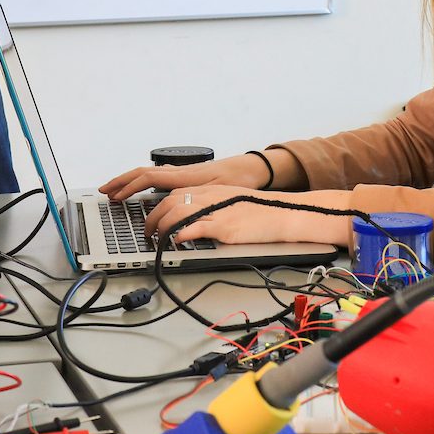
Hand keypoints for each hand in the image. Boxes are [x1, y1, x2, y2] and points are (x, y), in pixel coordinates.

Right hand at [98, 154, 268, 202]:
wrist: (251, 169)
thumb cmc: (237, 180)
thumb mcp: (218, 196)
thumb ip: (198, 206)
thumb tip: (179, 220)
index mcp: (183, 177)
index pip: (147, 178)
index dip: (127, 187)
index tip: (113, 195)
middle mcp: (179, 172)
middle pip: (142, 173)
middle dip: (120, 181)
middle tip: (104, 191)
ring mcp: (182, 173)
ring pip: (148, 173)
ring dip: (130, 181)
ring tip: (117, 191)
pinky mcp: (186, 176)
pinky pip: (157, 176)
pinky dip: (143, 181)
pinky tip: (142, 187)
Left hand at [143, 187, 356, 247]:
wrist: (285, 213)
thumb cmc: (262, 211)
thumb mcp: (233, 202)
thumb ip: (213, 207)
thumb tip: (194, 220)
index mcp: (212, 191)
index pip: (175, 194)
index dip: (158, 208)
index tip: (152, 220)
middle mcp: (211, 198)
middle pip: (170, 202)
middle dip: (153, 218)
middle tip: (148, 233)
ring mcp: (217, 211)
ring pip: (177, 213)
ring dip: (161, 227)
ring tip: (157, 240)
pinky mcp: (225, 227)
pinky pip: (195, 228)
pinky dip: (180, 234)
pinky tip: (176, 242)